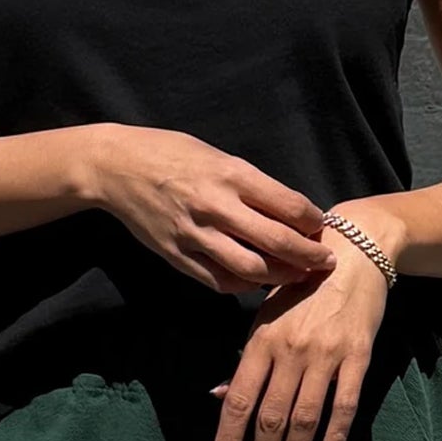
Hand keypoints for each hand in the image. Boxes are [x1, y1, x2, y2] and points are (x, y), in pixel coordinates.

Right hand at [89, 124, 336, 292]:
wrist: (117, 168)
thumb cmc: (172, 154)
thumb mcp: (217, 156)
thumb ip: (250, 185)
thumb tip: (288, 212)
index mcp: (231, 174)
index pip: (288, 206)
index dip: (313, 222)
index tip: (321, 228)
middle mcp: (215, 206)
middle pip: (277, 242)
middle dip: (308, 257)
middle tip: (325, 263)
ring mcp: (195, 235)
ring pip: (251, 269)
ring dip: (280, 277)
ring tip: (296, 277)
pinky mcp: (177, 256)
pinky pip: (219, 281)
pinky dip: (243, 286)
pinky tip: (255, 281)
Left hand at [209, 218, 394, 440]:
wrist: (354, 253)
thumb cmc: (302, 288)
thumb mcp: (266, 317)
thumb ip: (246, 360)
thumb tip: (219, 397)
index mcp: (261, 341)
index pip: (237, 400)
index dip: (227, 439)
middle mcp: (291, 351)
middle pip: (270, 416)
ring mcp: (326, 355)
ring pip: (305, 416)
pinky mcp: (358, 356)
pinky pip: (346, 403)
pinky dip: (335, 434)